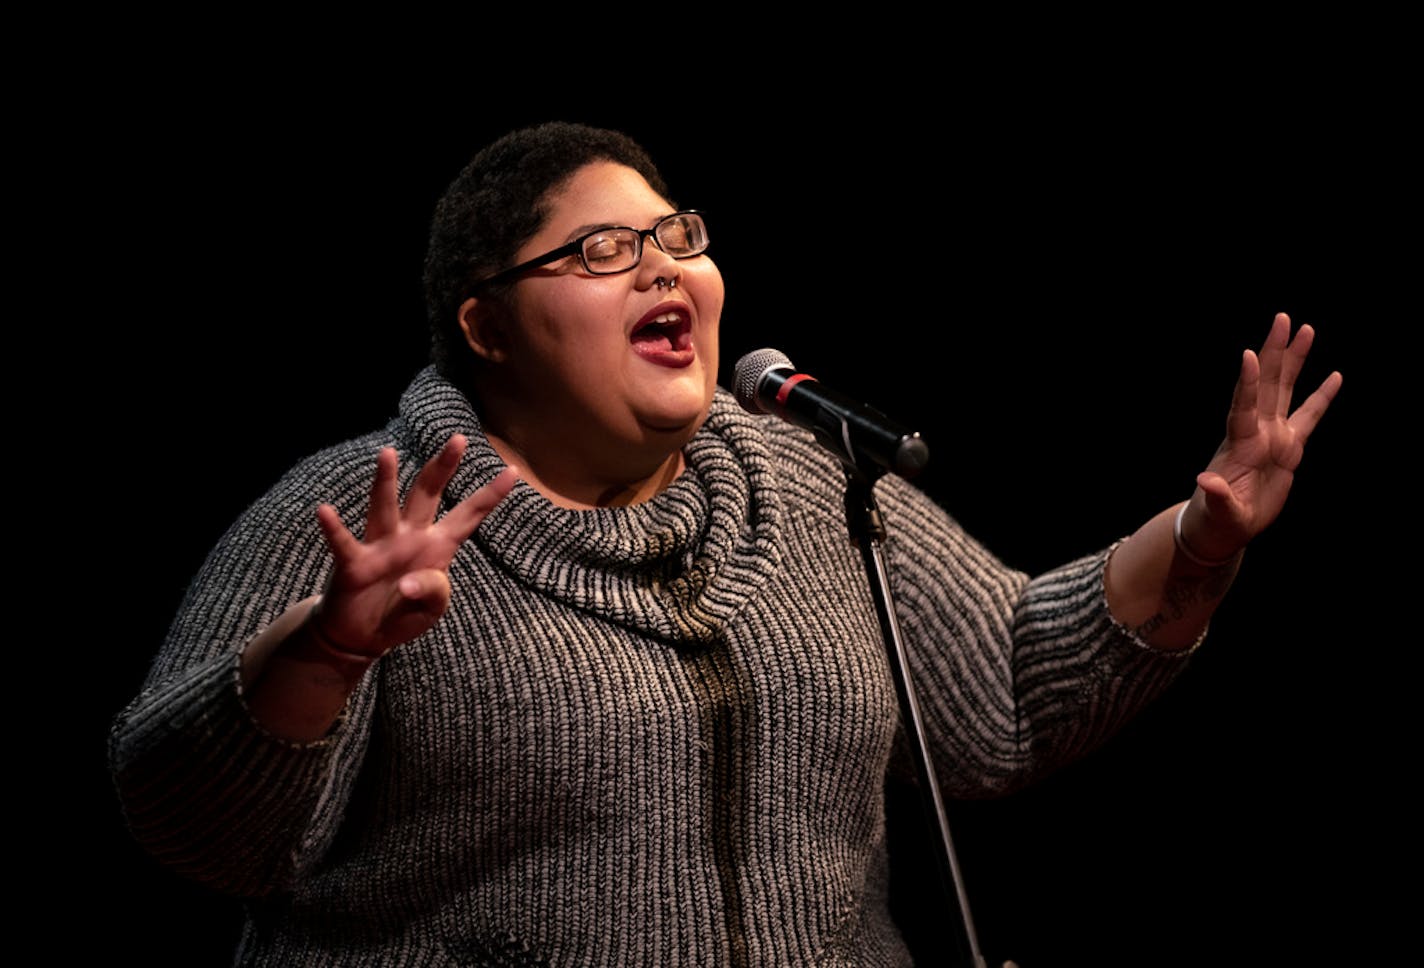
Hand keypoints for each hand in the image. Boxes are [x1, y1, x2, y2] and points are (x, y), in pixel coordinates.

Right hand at [312, 434, 517, 657]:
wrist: (364, 635)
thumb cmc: (402, 614)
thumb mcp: (431, 610)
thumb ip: (432, 593)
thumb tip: (408, 583)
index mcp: (437, 546)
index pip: (468, 516)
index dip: (489, 496)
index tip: (513, 470)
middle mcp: (410, 537)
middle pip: (428, 495)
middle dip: (443, 468)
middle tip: (459, 439)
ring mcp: (380, 547)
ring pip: (386, 507)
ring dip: (386, 482)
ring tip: (388, 453)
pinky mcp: (354, 564)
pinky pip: (343, 543)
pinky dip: (334, 528)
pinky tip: (325, 511)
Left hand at [1180, 312, 1341, 562]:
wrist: (1225, 524)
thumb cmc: (1219, 518)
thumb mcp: (1220, 511)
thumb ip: (1216, 495)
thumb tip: (1205, 480)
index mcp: (1240, 445)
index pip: (1243, 408)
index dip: (1247, 383)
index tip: (1249, 355)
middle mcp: (1256, 432)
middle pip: (1267, 385)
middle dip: (1274, 352)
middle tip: (1282, 319)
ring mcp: (1273, 436)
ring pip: (1286, 390)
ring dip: (1294, 360)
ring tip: (1305, 329)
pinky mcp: (1289, 447)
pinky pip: (1309, 415)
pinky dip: (1321, 397)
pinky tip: (1335, 375)